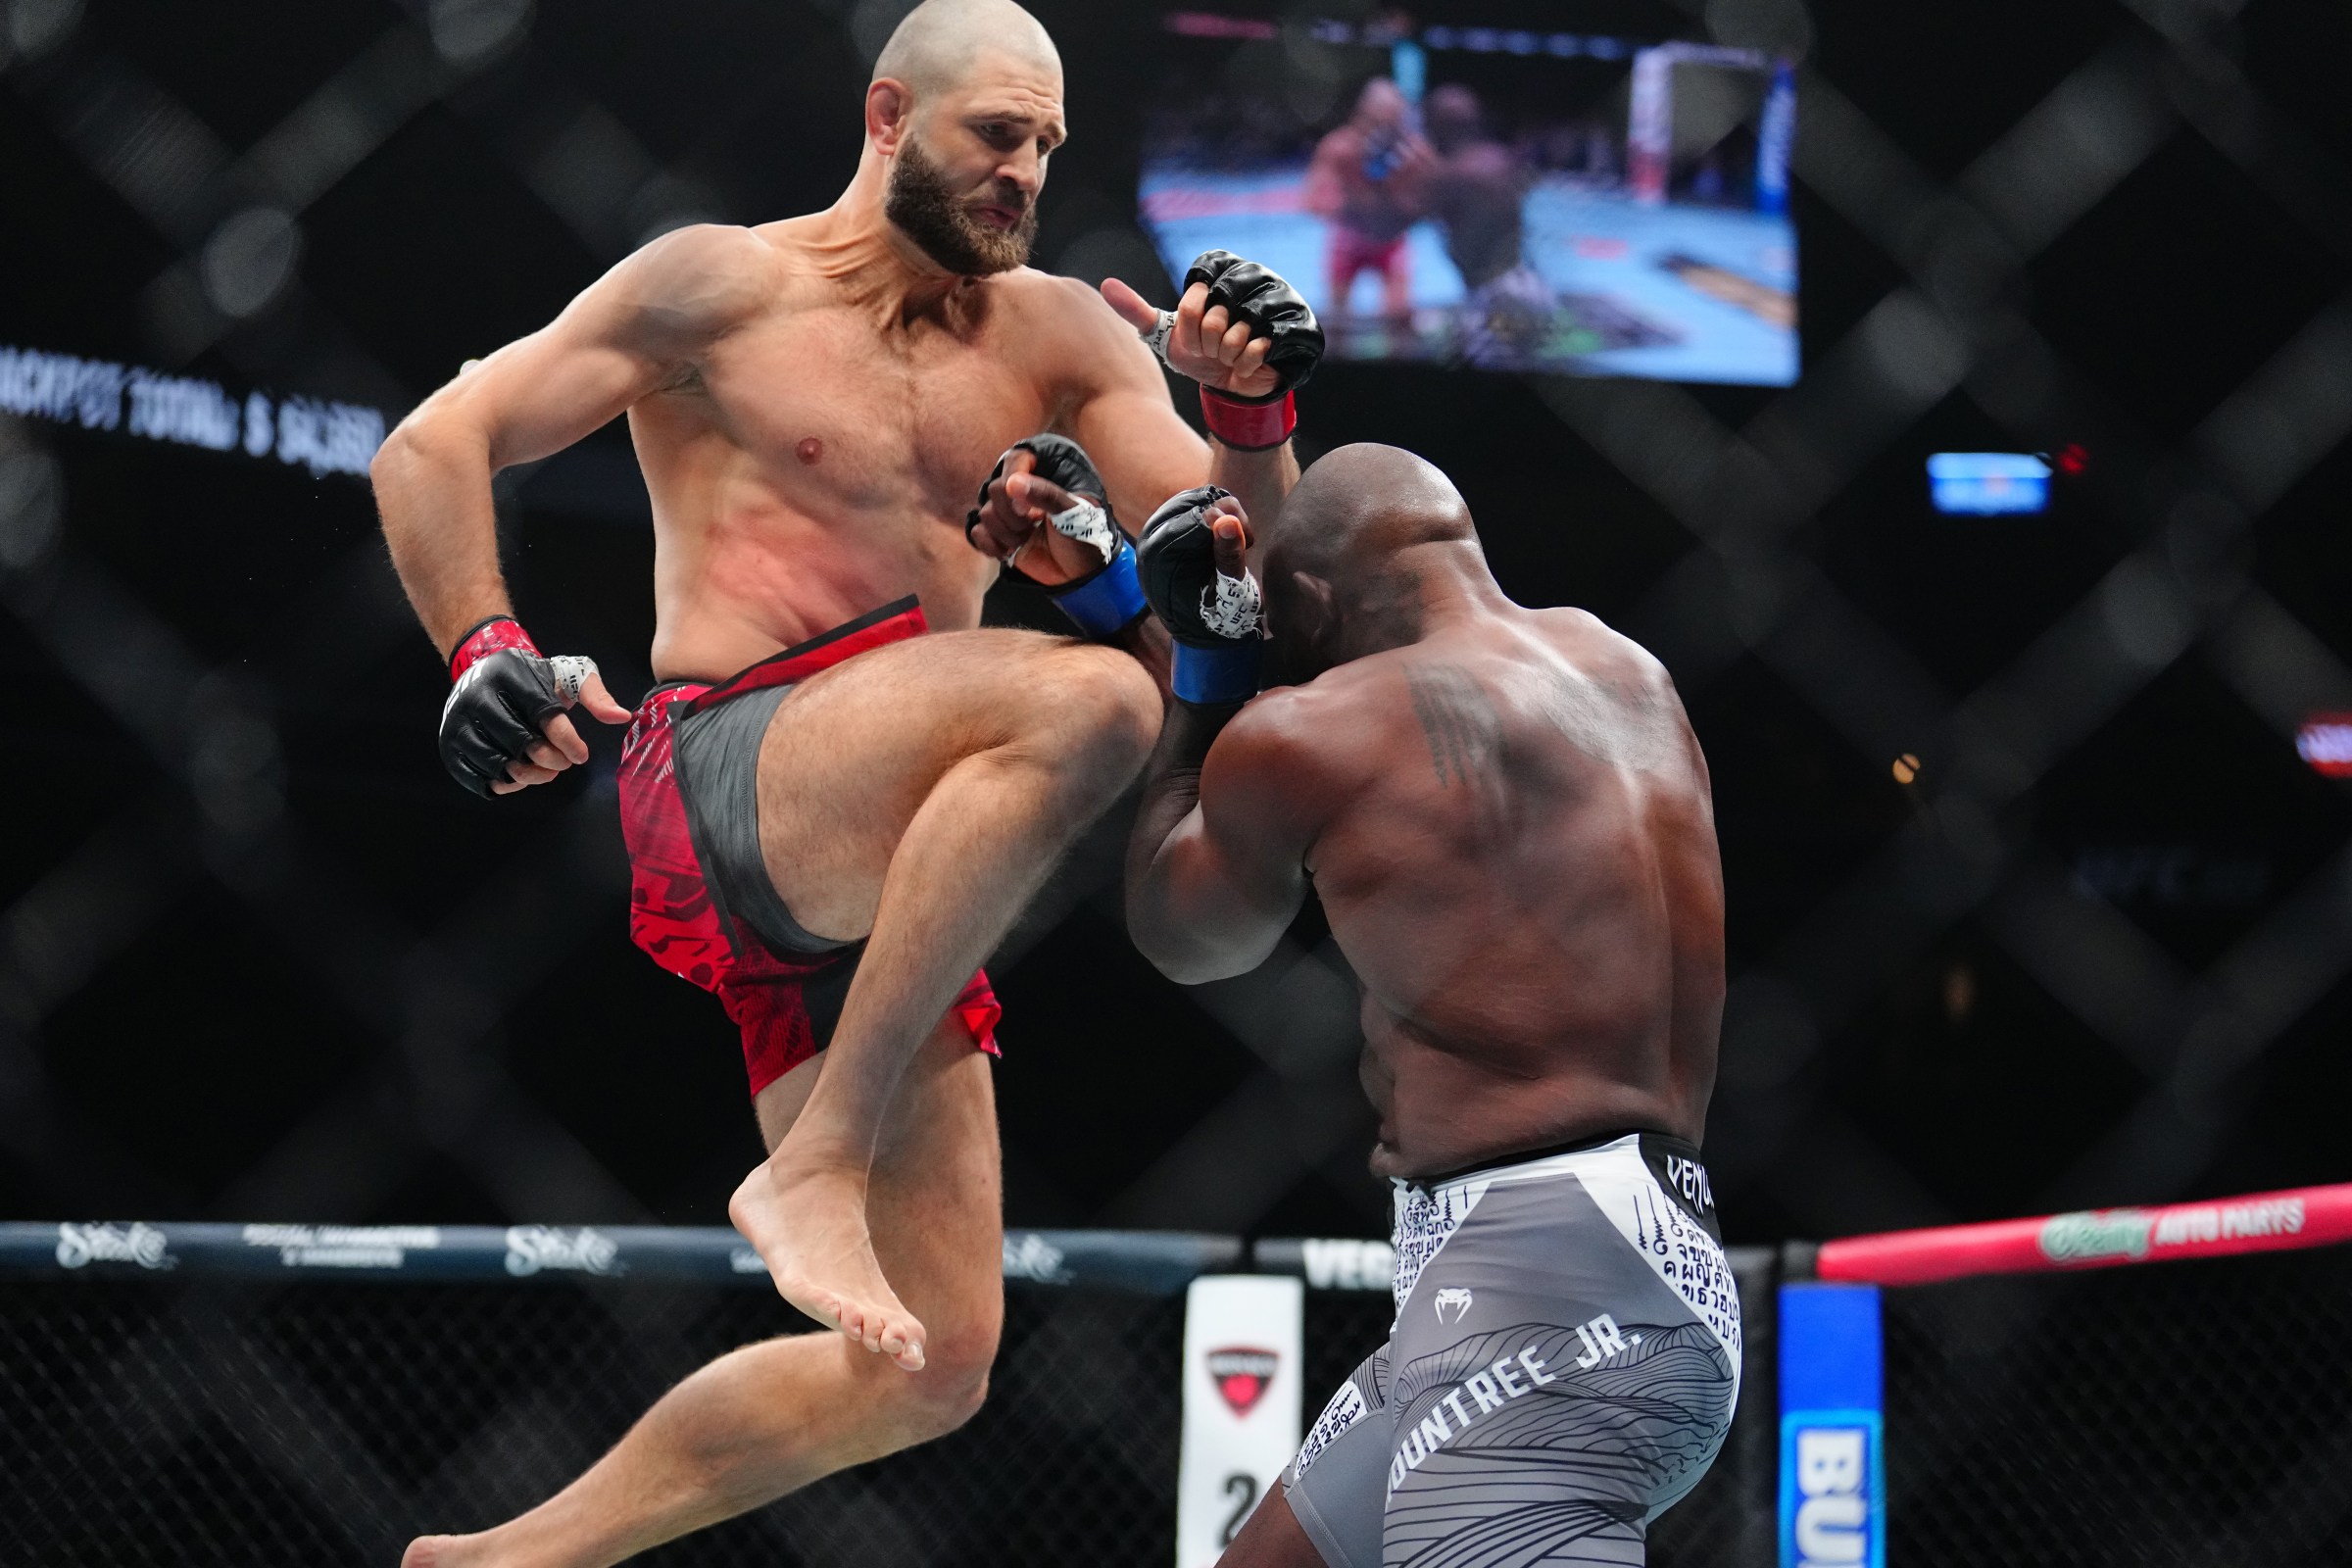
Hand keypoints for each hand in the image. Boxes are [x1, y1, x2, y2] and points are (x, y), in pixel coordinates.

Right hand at [440, 621, 629, 798]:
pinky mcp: (449, 742)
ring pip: (498, 764)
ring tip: (544, 771)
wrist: (482, 668)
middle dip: (550, 761)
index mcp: (512, 676)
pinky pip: (476, 777)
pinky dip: (502, 785)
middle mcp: (479, 696)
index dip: (568, 742)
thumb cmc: (531, 677)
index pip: (545, 716)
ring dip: (528, 777)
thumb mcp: (567, 674)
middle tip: (563, 764)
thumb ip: (595, 695)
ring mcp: (459, 721)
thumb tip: (621, 717)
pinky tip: (518, 778)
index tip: (581, 755)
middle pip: (522, 743)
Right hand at [965, 447, 1112, 587]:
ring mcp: (1009, 515)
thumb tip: (1012, 483)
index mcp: (1043, 476)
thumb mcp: (1073, 513)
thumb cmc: (1085, 536)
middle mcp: (1023, 493)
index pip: (1014, 461)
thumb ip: (1046, 494)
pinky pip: (978, 533)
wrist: (1083, 573)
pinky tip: (1009, 551)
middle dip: (1012, 515)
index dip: (1014, 483)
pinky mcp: (1000, 536)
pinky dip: (991, 545)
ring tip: (1026, 540)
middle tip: (1033, 526)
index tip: (1029, 510)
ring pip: (985, 513)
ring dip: (1006, 533)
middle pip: (994, 490)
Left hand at [1103, 276, 1281, 400]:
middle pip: (1214, 316)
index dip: (1190, 325)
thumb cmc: (1202, 355)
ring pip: (1236, 333)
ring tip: (1232, 355)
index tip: (1195, 334)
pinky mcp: (1292, 325)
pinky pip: (1257, 348)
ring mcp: (1275, 299)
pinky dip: (1247, 364)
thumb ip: (1137, 310)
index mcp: (1220, 271)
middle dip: (1208, 343)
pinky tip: (1249, 363)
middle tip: (1214, 349)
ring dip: (1228, 355)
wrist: (1236, 387)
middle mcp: (1251, 277)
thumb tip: (1105, 286)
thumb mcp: (1166, 334)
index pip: (1194, 298)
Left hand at [1138, 486, 1263, 704]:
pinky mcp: (1167, 526)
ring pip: (1193, 497)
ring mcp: (1156, 532)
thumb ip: (1228, 556)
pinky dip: (1214, 511)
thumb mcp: (1231, 592)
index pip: (1195, 520)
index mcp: (1160, 560)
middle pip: (1193, 503)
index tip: (1249, 539)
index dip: (1228, 522)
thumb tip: (1226, 520)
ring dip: (1222, 511)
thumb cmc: (1220, 616)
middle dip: (1226, 514)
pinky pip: (1192, 501)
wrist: (1205, 630)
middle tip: (1248, 538)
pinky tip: (1225, 534)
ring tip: (1237, 539)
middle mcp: (1150, 542)